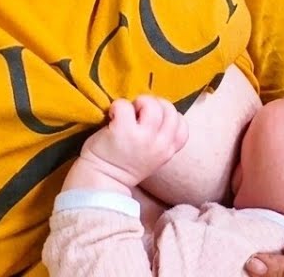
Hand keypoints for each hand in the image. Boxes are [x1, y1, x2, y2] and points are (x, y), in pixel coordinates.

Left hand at [70, 95, 188, 192]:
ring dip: (139, 102)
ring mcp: (142, 137)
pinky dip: (117, 106)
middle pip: (171, 111)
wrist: (101, 181)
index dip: (169, 116)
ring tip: (127, 112)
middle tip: (139, 113)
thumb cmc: (124, 164)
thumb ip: (160, 138)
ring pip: (152, 105)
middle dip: (155, 105)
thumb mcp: (152, 156)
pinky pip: (124, 106)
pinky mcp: (123, 131)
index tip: (153, 120)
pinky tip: (112, 116)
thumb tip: (157, 111)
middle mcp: (159, 144)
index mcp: (167, 150)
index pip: (182, 125)